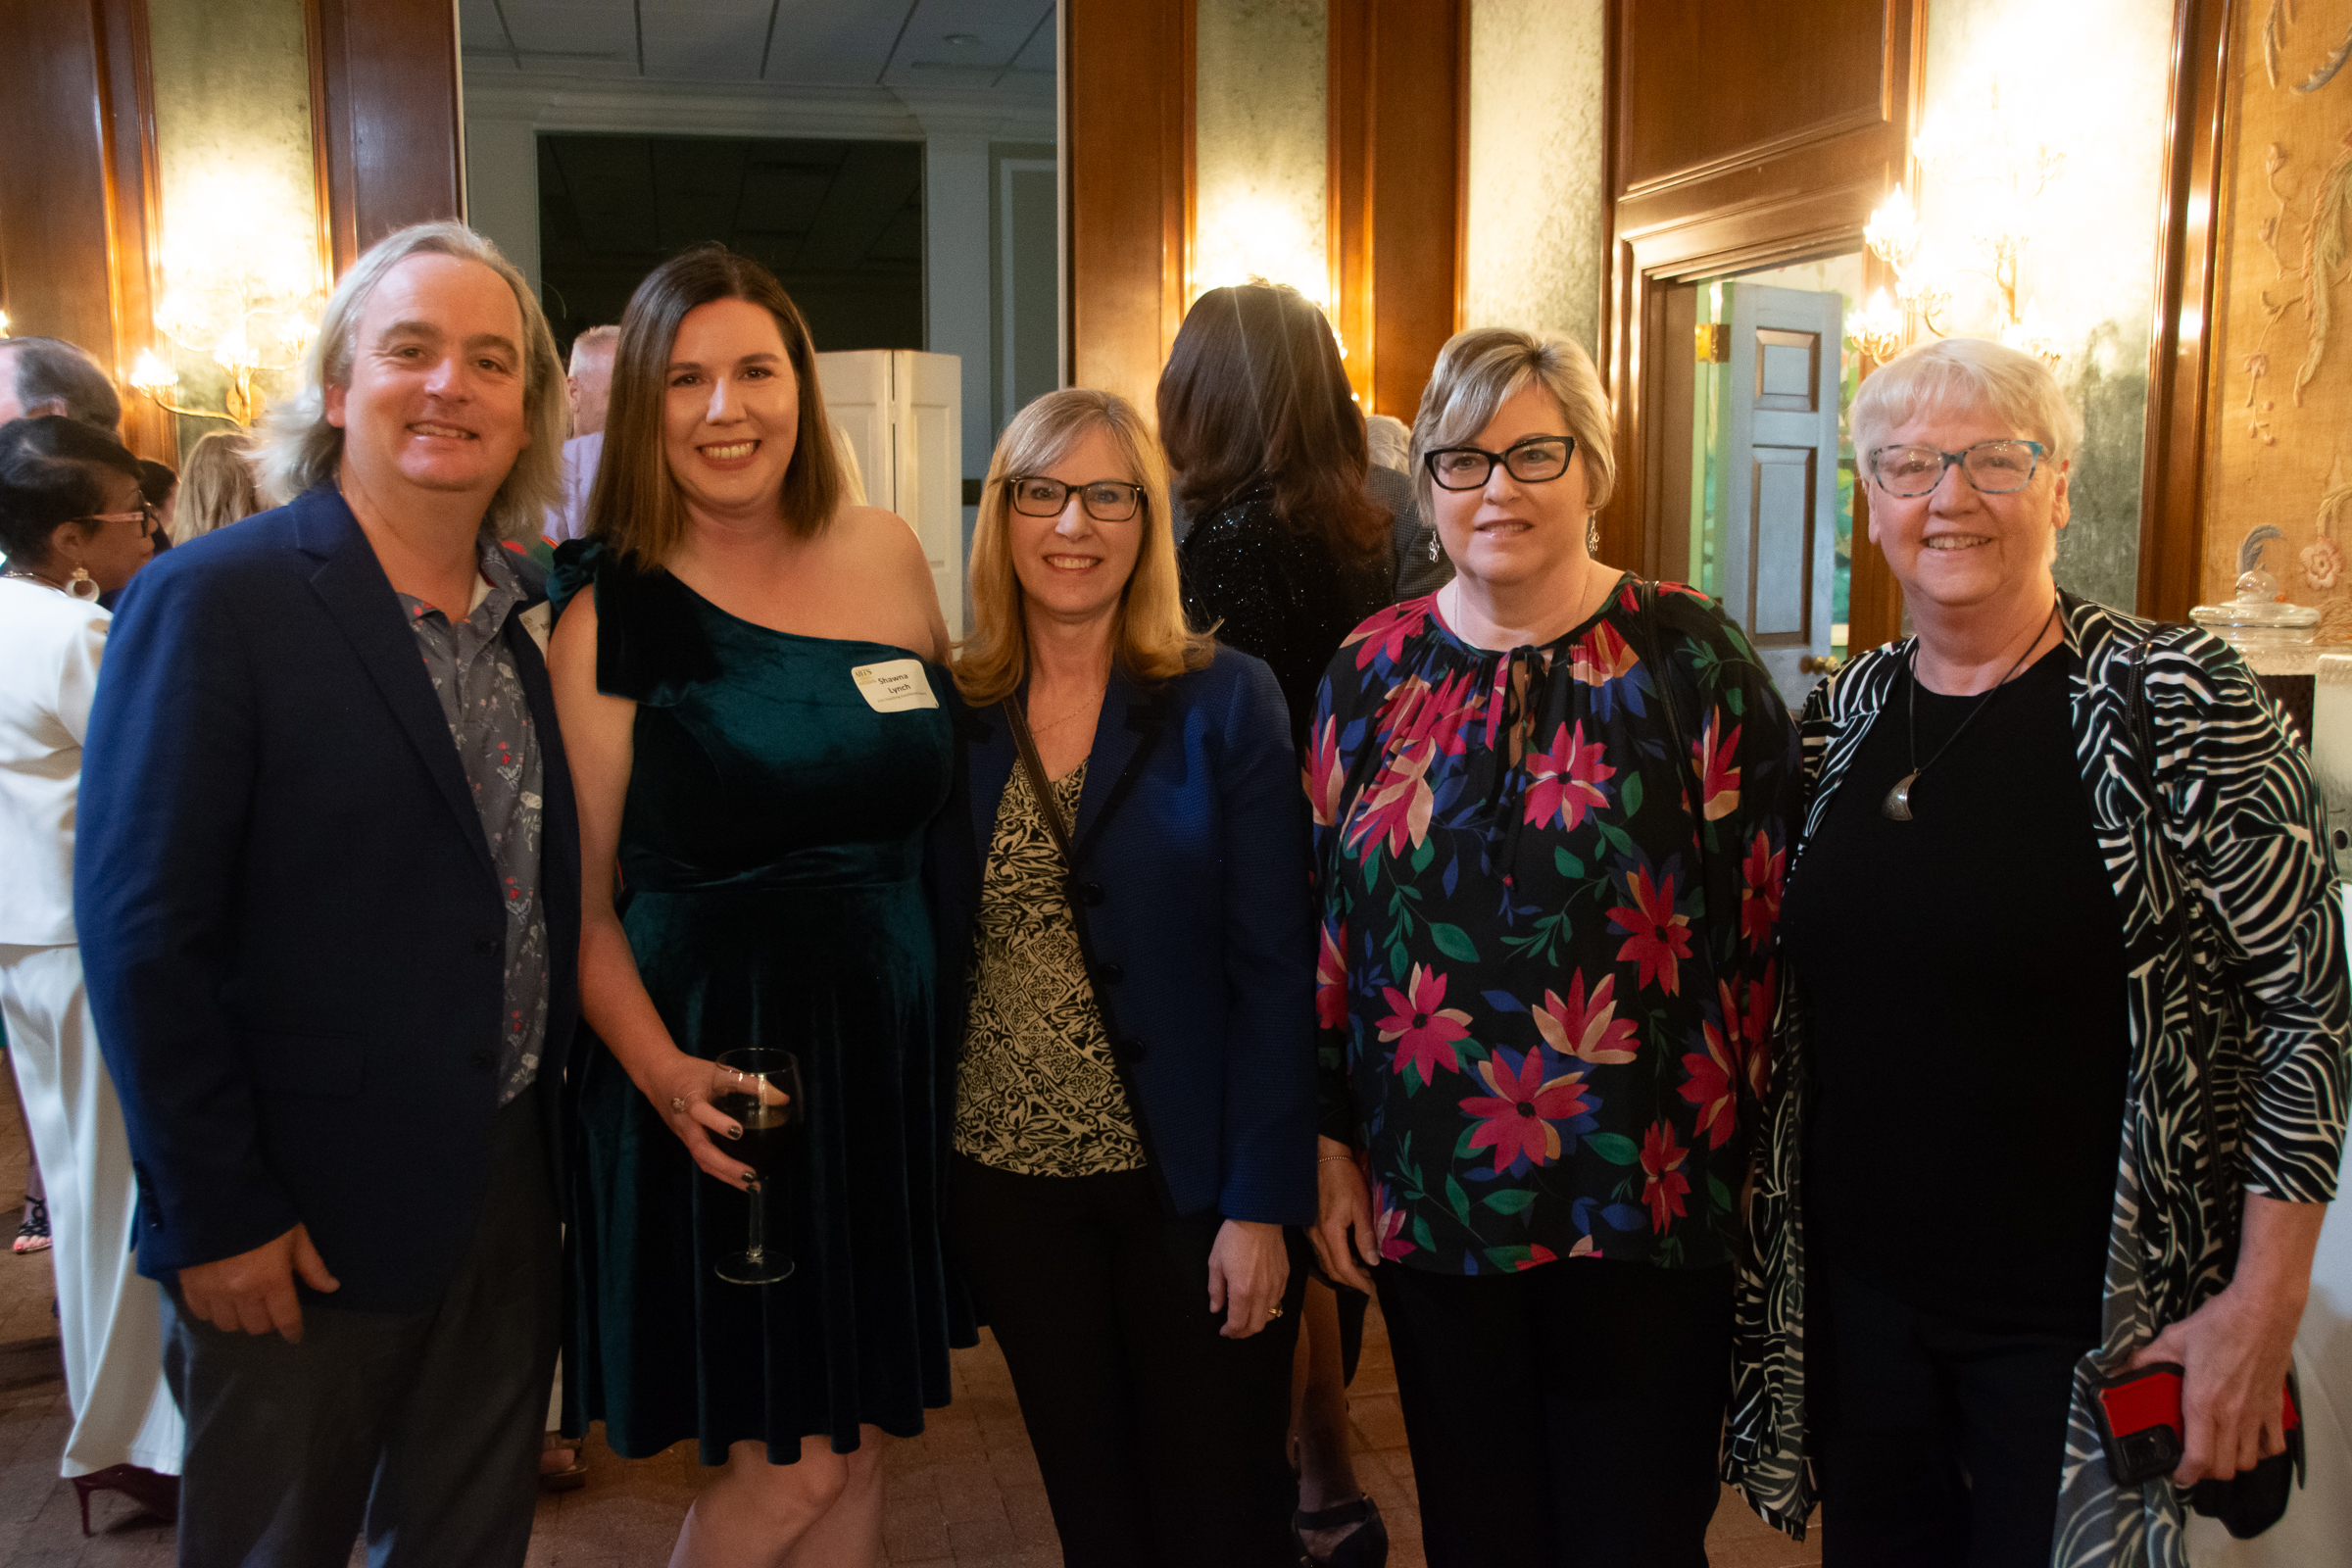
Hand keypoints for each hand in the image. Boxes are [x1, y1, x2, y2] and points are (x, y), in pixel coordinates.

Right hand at [177, 1223, 338, 1342]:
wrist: (212, 1197)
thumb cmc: (262, 1213)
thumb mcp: (295, 1235)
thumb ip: (311, 1265)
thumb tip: (331, 1287)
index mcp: (270, 1281)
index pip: (285, 1318)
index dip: (292, 1330)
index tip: (294, 1335)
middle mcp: (241, 1293)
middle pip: (255, 1326)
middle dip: (267, 1322)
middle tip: (270, 1310)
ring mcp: (213, 1292)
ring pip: (228, 1325)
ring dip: (239, 1319)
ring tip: (245, 1306)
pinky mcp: (190, 1286)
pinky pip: (202, 1314)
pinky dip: (213, 1312)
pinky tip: (220, 1301)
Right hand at [644, 1053, 760, 1190]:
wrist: (658, 1077)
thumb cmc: (691, 1072)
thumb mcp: (720, 1071)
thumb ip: (749, 1083)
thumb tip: (782, 1099)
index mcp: (689, 1099)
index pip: (699, 1112)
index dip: (717, 1122)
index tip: (738, 1131)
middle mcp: (685, 1122)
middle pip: (700, 1149)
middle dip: (725, 1165)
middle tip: (750, 1174)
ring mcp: (685, 1135)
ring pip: (702, 1159)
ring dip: (725, 1174)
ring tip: (751, 1185)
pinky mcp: (688, 1141)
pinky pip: (703, 1159)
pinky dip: (720, 1171)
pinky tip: (739, 1180)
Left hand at [1207, 1219, 1288, 1337]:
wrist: (1259, 1217)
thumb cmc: (1233, 1238)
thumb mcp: (1215, 1263)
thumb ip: (1215, 1290)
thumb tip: (1216, 1309)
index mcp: (1242, 1291)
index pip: (1238, 1324)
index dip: (1230, 1332)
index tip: (1223, 1331)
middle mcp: (1262, 1293)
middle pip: (1256, 1326)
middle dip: (1244, 1333)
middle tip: (1234, 1329)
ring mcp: (1276, 1285)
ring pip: (1270, 1316)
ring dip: (1257, 1321)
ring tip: (1246, 1317)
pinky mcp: (1285, 1277)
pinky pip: (1278, 1300)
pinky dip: (1268, 1307)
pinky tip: (1259, 1301)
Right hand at [1309, 1137, 1377, 1293]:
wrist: (1325, 1158)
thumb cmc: (1346, 1179)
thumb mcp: (1361, 1206)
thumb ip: (1366, 1236)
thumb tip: (1372, 1262)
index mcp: (1329, 1232)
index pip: (1343, 1267)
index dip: (1357, 1282)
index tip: (1371, 1290)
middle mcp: (1315, 1235)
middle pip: (1331, 1269)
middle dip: (1350, 1280)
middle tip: (1369, 1283)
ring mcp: (1309, 1231)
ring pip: (1324, 1261)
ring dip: (1342, 1271)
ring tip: (1362, 1271)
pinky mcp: (1309, 1225)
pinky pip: (1320, 1251)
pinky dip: (1334, 1259)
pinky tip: (1348, 1254)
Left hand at [2126, 1279, 2304, 1484]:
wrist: (2261, 1311)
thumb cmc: (2218, 1324)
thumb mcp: (2172, 1339)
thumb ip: (2144, 1359)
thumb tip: (2117, 1370)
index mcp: (2203, 1403)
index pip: (2199, 1459)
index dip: (2186, 1475)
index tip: (2177, 1474)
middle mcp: (2232, 1416)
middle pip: (2224, 1468)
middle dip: (2206, 1472)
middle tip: (2193, 1461)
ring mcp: (2256, 1414)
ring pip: (2248, 1462)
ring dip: (2232, 1463)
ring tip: (2218, 1451)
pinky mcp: (2274, 1407)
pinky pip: (2274, 1445)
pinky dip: (2261, 1452)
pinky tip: (2249, 1441)